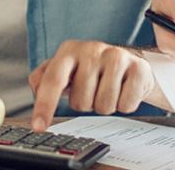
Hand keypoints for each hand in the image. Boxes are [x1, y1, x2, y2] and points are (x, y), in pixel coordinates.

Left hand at [28, 40, 153, 131]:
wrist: (130, 63)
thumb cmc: (92, 70)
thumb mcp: (66, 70)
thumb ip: (43, 80)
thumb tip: (36, 93)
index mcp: (69, 50)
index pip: (53, 80)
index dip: (44, 105)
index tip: (39, 126)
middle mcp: (92, 49)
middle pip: (80, 101)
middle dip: (86, 104)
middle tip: (92, 91)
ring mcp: (117, 56)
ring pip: (104, 105)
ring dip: (105, 106)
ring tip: (108, 90)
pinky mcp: (138, 68)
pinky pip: (126, 105)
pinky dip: (124, 105)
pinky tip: (123, 90)